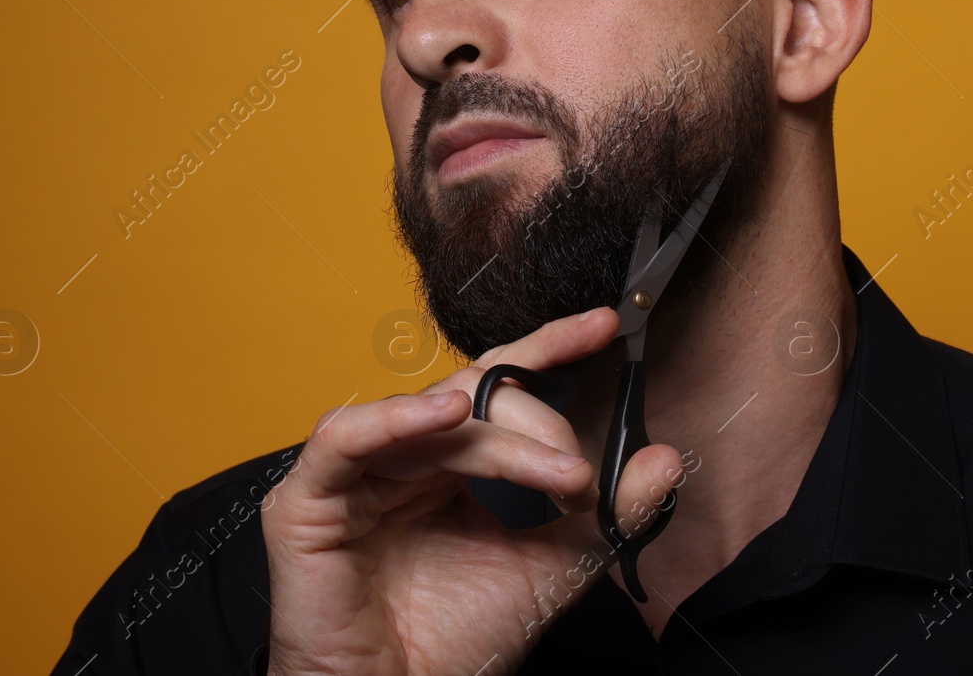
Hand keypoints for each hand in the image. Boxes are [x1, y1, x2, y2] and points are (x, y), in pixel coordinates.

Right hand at [260, 307, 684, 675]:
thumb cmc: (457, 644)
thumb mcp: (550, 570)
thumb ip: (603, 515)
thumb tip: (666, 458)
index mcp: (446, 466)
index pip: (495, 386)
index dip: (545, 349)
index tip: (605, 327)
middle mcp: (398, 457)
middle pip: (468, 396)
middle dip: (536, 420)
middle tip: (578, 473)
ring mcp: (351, 474)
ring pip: (426, 419)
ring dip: (497, 439)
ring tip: (553, 472)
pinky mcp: (307, 500)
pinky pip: (345, 437)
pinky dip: (394, 418)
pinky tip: (444, 416)